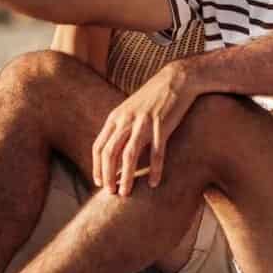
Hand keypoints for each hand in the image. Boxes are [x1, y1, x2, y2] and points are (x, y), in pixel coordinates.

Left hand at [92, 62, 199, 196]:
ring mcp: (143, 123)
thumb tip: (114, 155)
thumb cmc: (152, 99)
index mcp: (115, 118)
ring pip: (129, 155)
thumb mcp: (130, 111)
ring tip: (126, 192)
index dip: (97, 167)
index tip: (99, 183)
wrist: (175, 79)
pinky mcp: (161, 125)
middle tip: (111, 193)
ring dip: (126, 177)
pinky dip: (154, 169)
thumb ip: (120, 129)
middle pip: (110, 153)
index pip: (99, 147)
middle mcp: (126, 120)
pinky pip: (156, 152)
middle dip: (108, 175)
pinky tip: (154, 182)